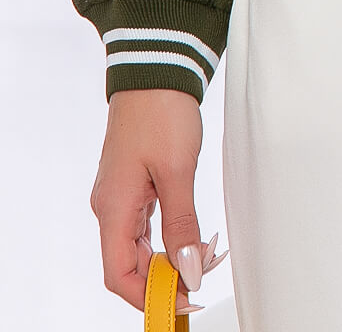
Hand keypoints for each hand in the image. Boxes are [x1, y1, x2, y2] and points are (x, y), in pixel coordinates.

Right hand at [90, 89, 226, 314]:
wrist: (156, 68)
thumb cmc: (161, 113)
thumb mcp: (177, 171)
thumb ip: (182, 224)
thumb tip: (188, 270)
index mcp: (113, 208)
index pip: (120, 275)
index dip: (149, 296)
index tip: (183, 300)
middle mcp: (111, 206)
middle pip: (129, 265)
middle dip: (165, 278)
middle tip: (204, 276)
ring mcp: (121, 196)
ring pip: (140, 246)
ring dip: (169, 258)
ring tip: (204, 258)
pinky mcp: (134, 184)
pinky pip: (146, 225)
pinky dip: (169, 237)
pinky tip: (192, 238)